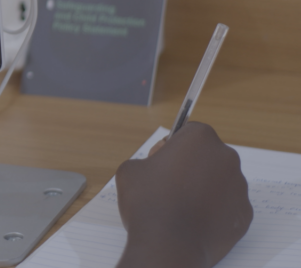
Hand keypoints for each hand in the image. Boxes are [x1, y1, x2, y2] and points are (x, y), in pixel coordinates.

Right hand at [115, 122, 252, 267]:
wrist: (168, 244)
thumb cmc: (148, 201)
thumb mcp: (130, 169)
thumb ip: (148, 160)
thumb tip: (157, 168)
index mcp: (200, 138)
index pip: (188, 132)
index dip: (171, 146)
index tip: (160, 161)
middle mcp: (226, 157)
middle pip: (208, 155)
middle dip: (191, 166)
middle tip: (169, 185)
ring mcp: (239, 187)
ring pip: (220, 181)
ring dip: (204, 188)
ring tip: (180, 206)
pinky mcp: (245, 214)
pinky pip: (228, 206)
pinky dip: (214, 210)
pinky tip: (194, 220)